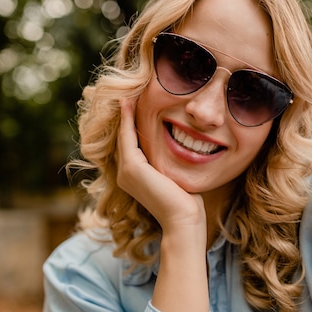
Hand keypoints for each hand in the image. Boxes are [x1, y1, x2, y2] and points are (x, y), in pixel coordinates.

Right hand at [116, 97, 206, 231]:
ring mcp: (126, 171)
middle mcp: (125, 173)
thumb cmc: (187, 201)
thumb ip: (171, 162)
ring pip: (123, 134)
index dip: (132, 122)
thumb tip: (185, 146)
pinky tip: (130, 102)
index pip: (131, 143)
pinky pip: (127, 136)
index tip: (137, 101)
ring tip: (128, 92)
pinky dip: (127, 118)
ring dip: (124, 112)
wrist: (185, 220)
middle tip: (129, 91)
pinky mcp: (132, 168)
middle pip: (123, 136)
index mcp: (134, 176)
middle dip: (126, 114)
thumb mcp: (176, 175)